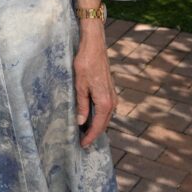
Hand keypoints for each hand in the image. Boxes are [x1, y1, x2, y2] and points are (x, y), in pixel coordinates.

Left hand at [73, 24, 116, 147]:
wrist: (94, 46)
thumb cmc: (85, 63)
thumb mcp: (79, 85)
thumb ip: (81, 104)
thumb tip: (81, 122)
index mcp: (104, 102)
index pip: (98, 126)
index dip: (90, 137)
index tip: (82, 145)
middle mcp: (112, 101)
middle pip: (103, 124)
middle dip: (93, 134)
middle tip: (81, 142)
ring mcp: (112, 96)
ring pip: (105, 117)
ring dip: (96, 126)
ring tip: (83, 133)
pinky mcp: (109, 91)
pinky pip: (105, 109)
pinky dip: (98, 116)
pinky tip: (89, 117)